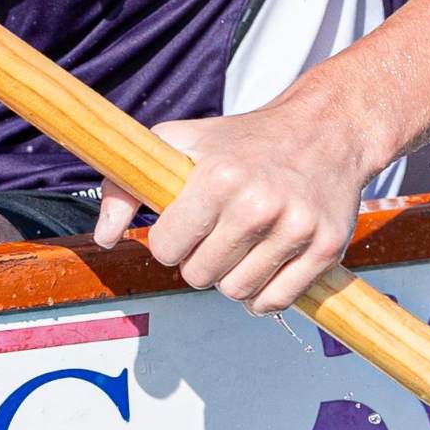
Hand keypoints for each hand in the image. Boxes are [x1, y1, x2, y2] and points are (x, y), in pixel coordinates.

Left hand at [108, 99, 387, 311]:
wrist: (326, 129)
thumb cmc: (244, 139)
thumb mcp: (179, 143)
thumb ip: (127, 187)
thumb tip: (104, 238)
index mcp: (218, 178)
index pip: (166, 249)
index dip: (170, 241)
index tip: (185, 225)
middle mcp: (258, 204)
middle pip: (200, 277)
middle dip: (200, 261)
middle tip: (216, 235)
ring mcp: (296, 228)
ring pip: (237, 293)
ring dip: (232, 279)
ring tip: (241, 247)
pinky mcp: (326, 247)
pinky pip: (277, 301)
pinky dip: (264, 295)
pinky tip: (264, 266)